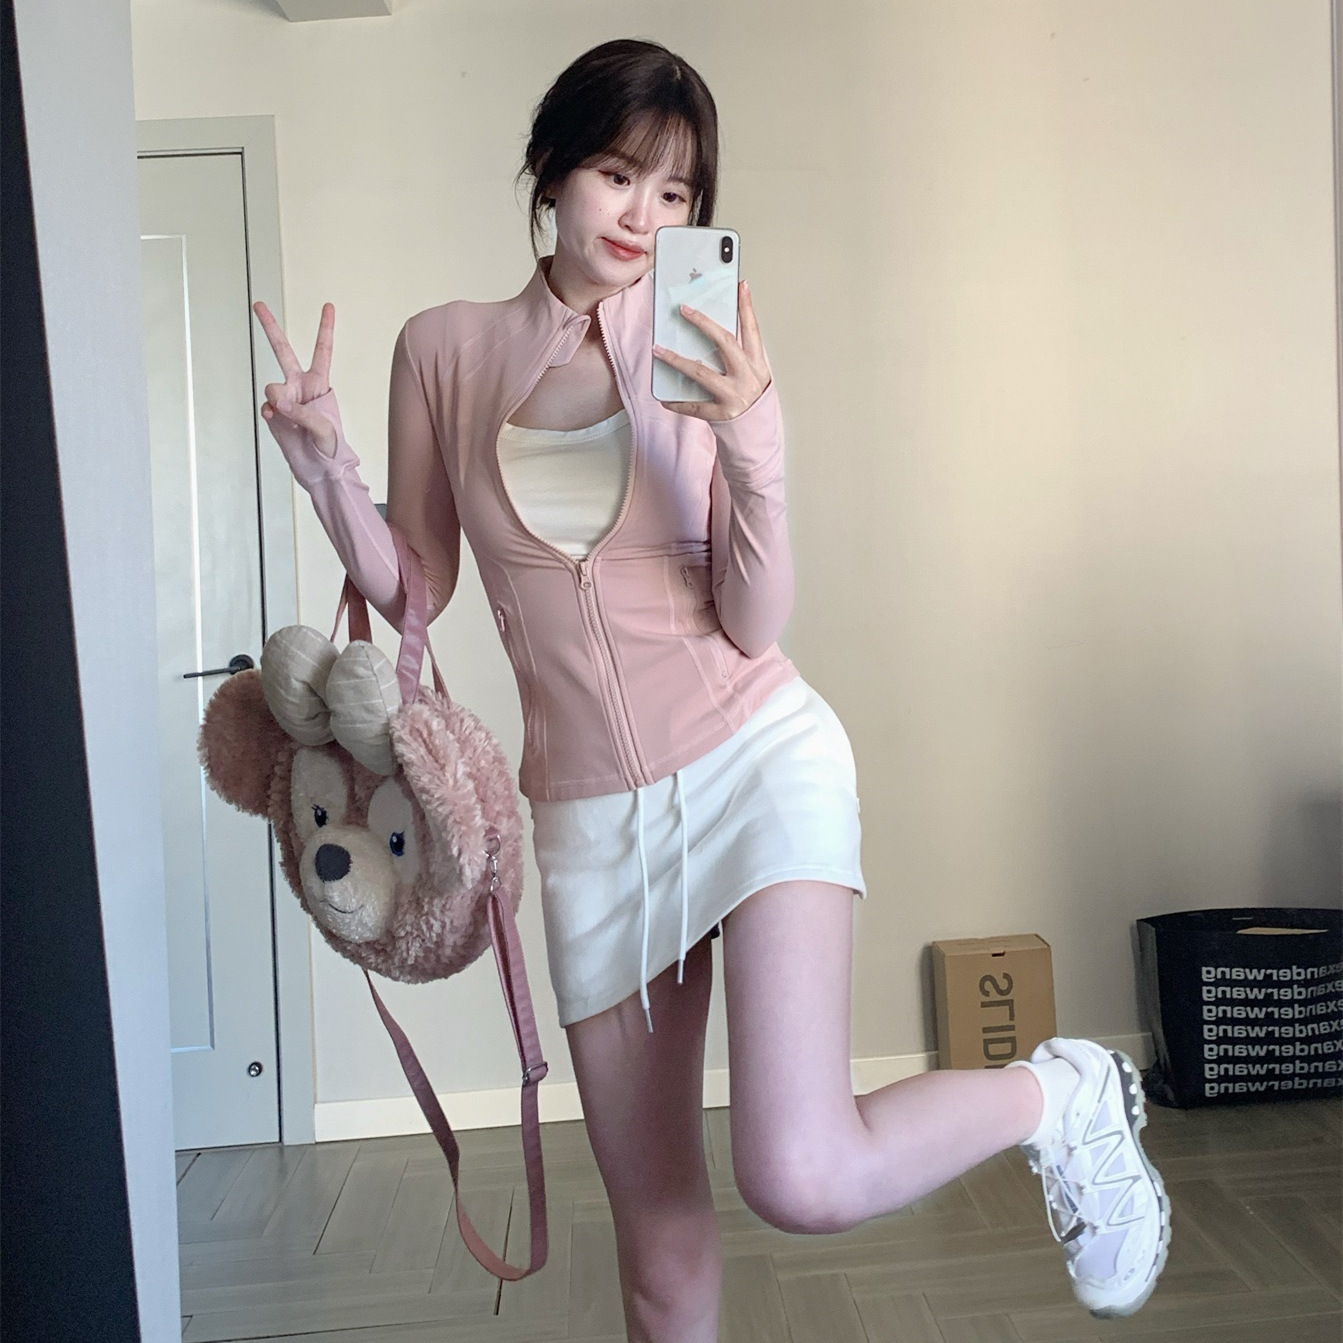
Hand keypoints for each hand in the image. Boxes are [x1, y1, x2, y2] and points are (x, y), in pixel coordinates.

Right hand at [253, 300, 337, 453]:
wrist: (319, 470)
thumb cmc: (331, 448)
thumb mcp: (324, 428)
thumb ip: (301, 411)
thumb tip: (278, 400)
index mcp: (320, 384)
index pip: (323, 351)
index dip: (325, 328)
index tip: (328, 306)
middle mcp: (300, 386)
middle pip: (283, 351)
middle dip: (270, 328)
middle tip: (258, 305)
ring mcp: (286, 399)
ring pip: (272, 388)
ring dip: (279, 401)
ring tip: (288, 416)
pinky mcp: (275, 414)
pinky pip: (267, 406)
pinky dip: (270, 413)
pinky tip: (277, 420)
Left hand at [653, 280, 771, 420]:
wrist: (754, 433)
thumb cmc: (748, 398)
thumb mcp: (750, 373)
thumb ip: (736, 353)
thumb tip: (710, 328)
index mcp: (757, 364)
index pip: (752, 330)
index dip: (747, 307)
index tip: (740, 285)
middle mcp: (747, 377)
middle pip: (725, 343)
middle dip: (703, 323)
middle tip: (684, 309)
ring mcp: (734, 396)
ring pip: (701, 372)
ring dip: (676, 360)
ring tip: (658, 350)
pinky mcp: (721, 414)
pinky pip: (693, 406)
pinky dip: (677, 401)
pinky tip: (664, 396)